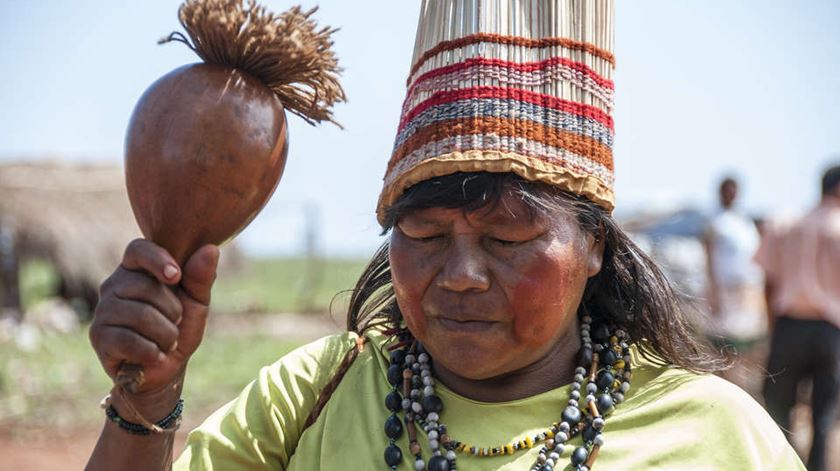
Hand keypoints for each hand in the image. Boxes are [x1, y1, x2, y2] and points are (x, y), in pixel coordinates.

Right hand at [90, 239, 218, 397]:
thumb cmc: (180, 329)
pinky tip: (153, 355)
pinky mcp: (98, 336)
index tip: (176, 276)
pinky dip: (152, 352)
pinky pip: (130, 341)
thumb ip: (201, 277)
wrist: (166, 370)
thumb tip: (211, 249)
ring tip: (166, 342)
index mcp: (137, 270)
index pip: (138, 249)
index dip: (157, 259)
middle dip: (173, 311)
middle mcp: (114, 285)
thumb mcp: (197, 303)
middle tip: (175, 324)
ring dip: (166, 335)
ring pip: (140, 316)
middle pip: (146, 287)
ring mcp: (103, 310)